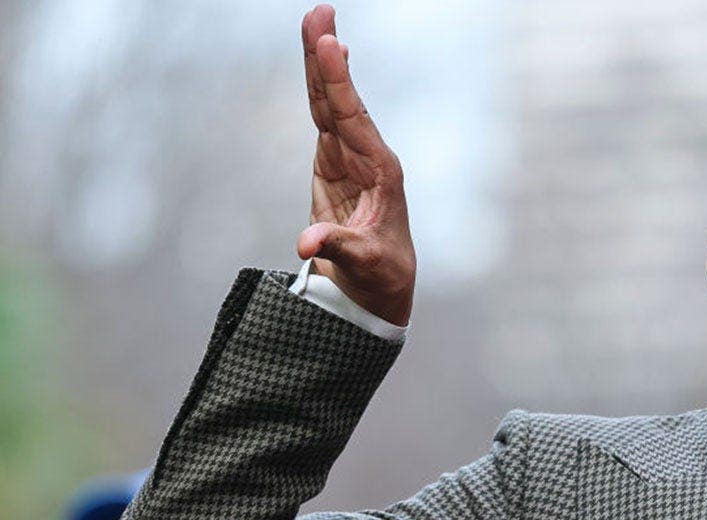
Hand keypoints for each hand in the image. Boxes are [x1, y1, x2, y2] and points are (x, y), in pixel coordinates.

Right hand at [297, 4, 414, 325]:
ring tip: (316, 20)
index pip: (354, 120)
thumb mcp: (364, 263)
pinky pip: (324, 117)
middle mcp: (367, 157)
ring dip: (321, 64)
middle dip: (328, 59)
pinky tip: (322, 58)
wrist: (380, 287)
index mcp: (380, 173)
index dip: (339, 84)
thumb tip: (306, 244)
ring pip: (331, 102)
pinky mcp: (333, 164)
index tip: (332, 46)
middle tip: (319, 13)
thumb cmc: (380, 274)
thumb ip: (338, 246)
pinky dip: (319, 87)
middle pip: (342, 100)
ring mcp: (350, 158)